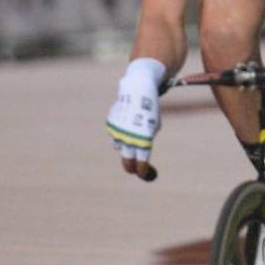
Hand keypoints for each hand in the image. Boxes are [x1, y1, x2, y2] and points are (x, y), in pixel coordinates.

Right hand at [106, 58, 166, 179]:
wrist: (138, 91)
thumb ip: (146, 142)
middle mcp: (130, 139)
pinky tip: (125, 119)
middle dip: (130, 167)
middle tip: (132, 170)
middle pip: (128, 162)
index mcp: (144, 141)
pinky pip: (115, 135)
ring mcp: (118, 133)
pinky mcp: (111, 126)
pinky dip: (119, 131)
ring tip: (132, 128)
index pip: (142, 163)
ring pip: (120, 146)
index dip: (142, 171)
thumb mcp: (153, 127)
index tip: (143, 173)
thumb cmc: (149, 110)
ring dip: (125, 143)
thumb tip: (138, 158)